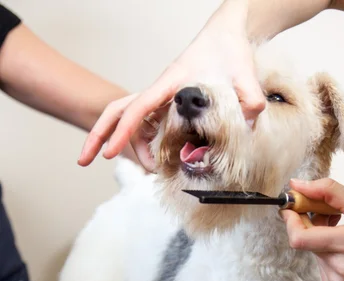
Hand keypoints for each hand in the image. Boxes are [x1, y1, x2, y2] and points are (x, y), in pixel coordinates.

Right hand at [78, 0, 264, 170]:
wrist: (228, 37)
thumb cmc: (229, 51)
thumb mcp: (244, 75)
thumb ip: (249, 99)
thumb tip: (250, 119)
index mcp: (171, 84)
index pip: (137, 108)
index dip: (122, 133)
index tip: (107, 153)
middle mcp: (160, 92)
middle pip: (118, 111)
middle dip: (97, 135)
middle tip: (83, 161)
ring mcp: (162, 100)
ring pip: (133, 123)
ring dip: (127, 146)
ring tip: (149, 170)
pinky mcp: (169, 106)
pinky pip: (149, 127)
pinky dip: (147, 144)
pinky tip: (160, 160)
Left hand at [281, 178, 343, 280]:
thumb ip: (329, 191)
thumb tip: (298, 185)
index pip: (301, 238)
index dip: (290, 221)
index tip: (290, 207)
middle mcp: (341, 265)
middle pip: (305, 240)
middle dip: (308, 222)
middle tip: (327, 212)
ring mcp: (336, 279)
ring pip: (312, 249)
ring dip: (319, 235)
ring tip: (343, 229)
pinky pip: (319, 261)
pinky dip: (326, 250)